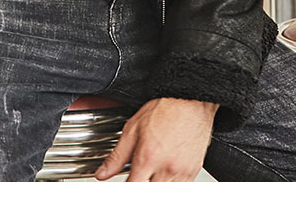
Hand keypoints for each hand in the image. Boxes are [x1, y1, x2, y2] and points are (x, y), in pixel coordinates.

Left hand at [95, 97, 217, 181]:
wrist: (189, 101)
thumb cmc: (164, 109)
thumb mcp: (133, 128)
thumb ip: (117, 156)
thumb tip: (102, 173)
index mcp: (148, 157)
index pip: (132, 189)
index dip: (126, 190)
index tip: (126, 184)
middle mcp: (166, 168)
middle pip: (149, 193)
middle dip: (142, 186)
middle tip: (140, 173)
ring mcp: (181, 172)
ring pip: (165, 193)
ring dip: (156, 185)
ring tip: (154, 169)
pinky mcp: (193, 172)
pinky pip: (180, 188)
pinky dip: (171, 184)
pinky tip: (166, 169)